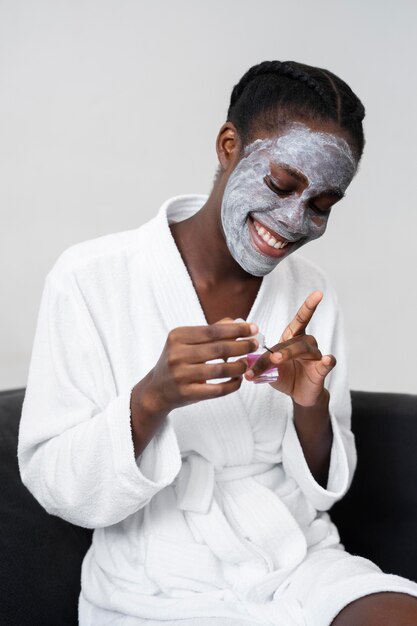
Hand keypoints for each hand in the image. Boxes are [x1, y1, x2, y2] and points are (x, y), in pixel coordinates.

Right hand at [142, 320, 258, 414]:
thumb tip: (236, 321)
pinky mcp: (187, 393)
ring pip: (220, 370)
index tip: (253, 328)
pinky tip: (238, 379)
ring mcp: (180, 375)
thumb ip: (210, 331)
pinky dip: (233, 384)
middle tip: (255, 344)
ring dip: (239, 366)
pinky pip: (218, 389)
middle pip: (218, 349)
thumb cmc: (177, 361)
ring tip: (247, 362)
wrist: (156, 389)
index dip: (236, 330)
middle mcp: (176, 354)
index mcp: (177, 336)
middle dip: (242, 346)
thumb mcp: (186, 342)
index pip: (212, 331)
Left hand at [244, 291, 335, 406]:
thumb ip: (260, 364)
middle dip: (280, 349)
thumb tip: (245, 366)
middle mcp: (306, 343)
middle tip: (270, 358)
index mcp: (293, 338)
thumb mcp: (269, 369)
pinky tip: (327, 359)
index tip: (319, 293)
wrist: (298, 394)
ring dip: (289, 354)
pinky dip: (327, 361)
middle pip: (294, 341)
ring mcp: (315, 357)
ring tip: (277, 360)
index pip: (301, 319)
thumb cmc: (284, 375)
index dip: (309, 306)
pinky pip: (326, 364)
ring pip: (305, 349)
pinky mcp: (321, 371)